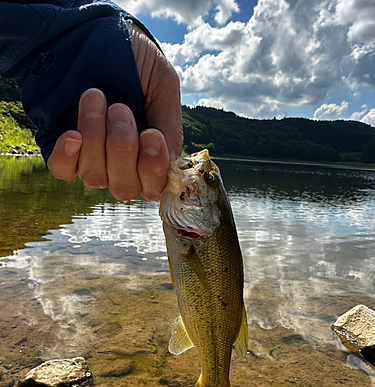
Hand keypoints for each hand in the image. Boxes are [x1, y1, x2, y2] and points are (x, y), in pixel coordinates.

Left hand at [47, 25, 182, 201]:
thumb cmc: (132, 59)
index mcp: (151, 154)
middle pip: (124, 187)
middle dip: (123, 149)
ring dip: (96, 138)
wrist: (92, 31)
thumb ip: (170, 123)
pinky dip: (68, 156)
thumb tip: (170, 161)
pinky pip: (63, 170)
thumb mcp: (163, 84)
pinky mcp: (63, 148)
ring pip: (95, 177)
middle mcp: (122, 165)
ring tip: (96, 98)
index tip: (151, 135)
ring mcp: (92, 159)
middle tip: (120, 107)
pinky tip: (72, 135)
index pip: (154, 186)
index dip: (153, 169)